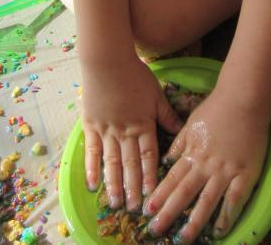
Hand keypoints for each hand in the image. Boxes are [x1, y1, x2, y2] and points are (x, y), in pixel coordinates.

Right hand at [81, 56, 183, 210]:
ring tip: (115, 203)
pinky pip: (91, 151)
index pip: (148, 156)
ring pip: (111, 162)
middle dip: (133, 188)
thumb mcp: (156, 94)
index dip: (150, 177)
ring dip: (114, 184)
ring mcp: (106, 130)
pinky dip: (92, 168)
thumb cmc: (135, 74)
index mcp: (143, 124)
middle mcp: (125, 131)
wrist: (108, 61)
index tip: (153, 194)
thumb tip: (180, 131)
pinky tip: (93, 184)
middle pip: (130, 164)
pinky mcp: (91, 125)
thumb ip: (166, 115)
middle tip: (134, 209)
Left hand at [143, 89, 269, 243]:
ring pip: (207, 201)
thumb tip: (166, 161)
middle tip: (154, 231)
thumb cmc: (217, 107)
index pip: (171, 178)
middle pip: (184, 193)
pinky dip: (226, 218)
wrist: (243, 97)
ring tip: (182, 239)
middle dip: (168, 213)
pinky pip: (234, 200)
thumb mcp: (192, 122)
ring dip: (193, 222)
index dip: (158, 195)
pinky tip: (217, 232)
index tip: (146, 211)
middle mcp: (205, 164)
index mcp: (192, 151)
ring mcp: (226, 170)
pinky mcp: (246, 174)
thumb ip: (179, 143)